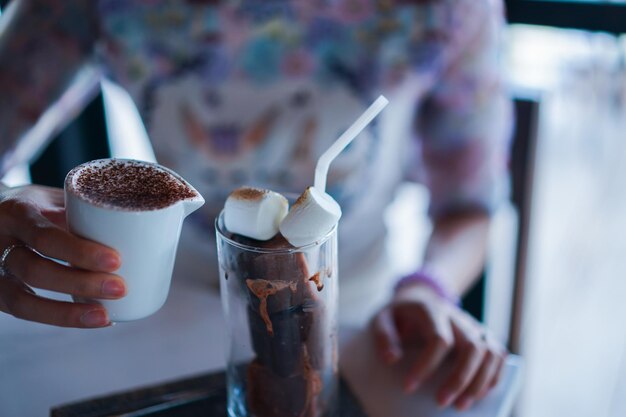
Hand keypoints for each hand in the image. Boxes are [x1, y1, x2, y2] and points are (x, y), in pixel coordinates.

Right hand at [0, 184, 124, 327]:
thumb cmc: (38, 207)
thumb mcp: (55, 198)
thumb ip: (87, 210)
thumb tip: (147, 219)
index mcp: (16, 212)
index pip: (45, 236)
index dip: (79, 252)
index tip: (116, 260)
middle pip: (35, 270)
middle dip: (81, 282)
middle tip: (120, 288)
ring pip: (23, 301)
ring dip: (67, 312)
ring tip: (104, 316)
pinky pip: (24, 312)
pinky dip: (61, 317)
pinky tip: (94, 319)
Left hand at [371, 283, 506, 409]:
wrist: (419, 297)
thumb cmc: (400, 314)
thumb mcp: (382, 318)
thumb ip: (384, 336)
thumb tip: (392, 359)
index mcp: (432, 310)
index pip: (438, 339)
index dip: (426, 366)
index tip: (408, 387)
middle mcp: (457, 317)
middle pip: (471, 347)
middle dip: (459, 379)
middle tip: (441, 403)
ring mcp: (473, 326)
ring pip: (490, 352)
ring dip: (480, 382)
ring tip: (461, 406)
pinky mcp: (482, 336)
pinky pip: (498, 355)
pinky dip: (494, 376)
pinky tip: (479, 395)